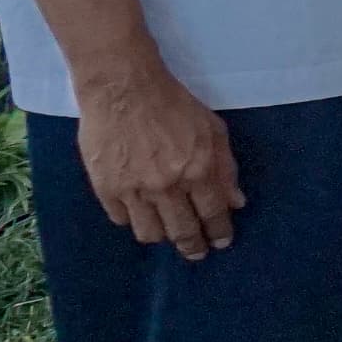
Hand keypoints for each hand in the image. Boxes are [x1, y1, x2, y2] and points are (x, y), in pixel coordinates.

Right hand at [73, 61, 242, 257]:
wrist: (123, 90)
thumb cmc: (174, 105)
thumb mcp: (213, 130)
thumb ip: (226, 168)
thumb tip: (236, 203)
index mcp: (197, 170)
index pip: (213, 215)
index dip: (218, 233)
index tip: (220, 243)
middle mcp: (166, 186)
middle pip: (181, 232)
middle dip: (192, 246)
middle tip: (196, 252)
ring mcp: (133, 190)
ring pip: (150, 233)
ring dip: (162, 235)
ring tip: (167, 230)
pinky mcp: (105, 188)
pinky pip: (122, 219)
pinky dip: (133, 219)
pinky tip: (140, 211)